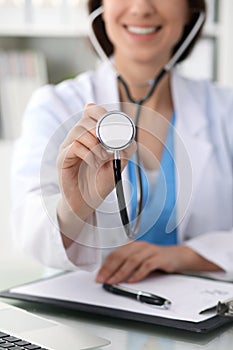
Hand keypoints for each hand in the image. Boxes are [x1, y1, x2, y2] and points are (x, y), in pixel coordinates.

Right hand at [57, 104, 135, 220]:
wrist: (87, 203)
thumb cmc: (100, 182)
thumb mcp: (118, 164)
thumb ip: (125, 149)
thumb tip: (129, 137)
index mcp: (90, 135)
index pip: (92, 111)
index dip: (102, 112)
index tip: (114, 126)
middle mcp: (77, 138)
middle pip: (86, 119)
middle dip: (102, 130)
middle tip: (110, 147)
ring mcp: (68, 147)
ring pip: (79, 131)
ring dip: (96, 144)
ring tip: (103, 158)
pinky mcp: (62, 159)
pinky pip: (74, 146)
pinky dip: (88, 154)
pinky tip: (94, 164)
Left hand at [96, 241, 221, 283]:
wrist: (176, 256)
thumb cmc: (155, 259)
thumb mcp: (139, 260)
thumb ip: (126, 265)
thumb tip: (109, 275)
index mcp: (132, 245)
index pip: (115, 254)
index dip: (105, 265)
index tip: (99, 276)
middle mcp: (139, 246)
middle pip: (121, 256)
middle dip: (110, 269)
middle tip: (103, 280)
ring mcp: (149, 251)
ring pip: (132, 261)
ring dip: (121, 272)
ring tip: (114, 281)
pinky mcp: (159, 258)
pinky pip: (147, 265)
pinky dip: (138, 274)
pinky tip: (132, 280)